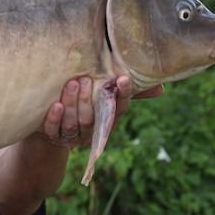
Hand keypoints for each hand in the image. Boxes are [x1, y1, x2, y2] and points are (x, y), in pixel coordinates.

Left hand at [38, 76, 164, 148]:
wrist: (52, 131)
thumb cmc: (85, 107)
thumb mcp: (103, 98)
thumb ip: (125, 91)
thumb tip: (162, 87)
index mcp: (106, 120)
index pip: (118, 109)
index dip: (121, 95)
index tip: (122, 78)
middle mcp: (91, 130)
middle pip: (92, 118)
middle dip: (89, 99)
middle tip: (85, 79)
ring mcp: (71, 135)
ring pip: (74, 123)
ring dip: (73, 104)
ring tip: (71, 85)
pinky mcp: (52, 136)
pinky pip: (54, 130)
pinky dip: (55, 118)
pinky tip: (56, 105)